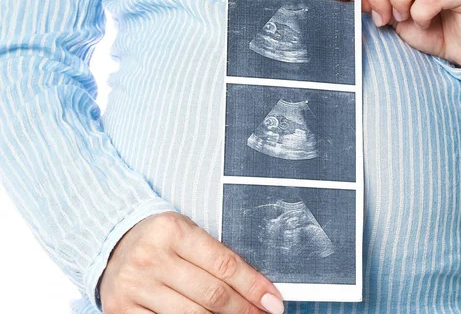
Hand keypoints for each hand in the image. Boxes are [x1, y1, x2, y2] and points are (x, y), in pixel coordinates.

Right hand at [99, 212, 283, 313]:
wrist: (111, 243)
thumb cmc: (160, 239)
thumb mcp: (188, 234)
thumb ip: (218, 257)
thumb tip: (258, 289)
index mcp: (172, 230)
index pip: (225, 265)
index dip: (253, 286)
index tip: (274, 302)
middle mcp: (150, 257)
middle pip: (211, 295)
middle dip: (243, 309)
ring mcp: (134, 286)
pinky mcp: (120, 310)